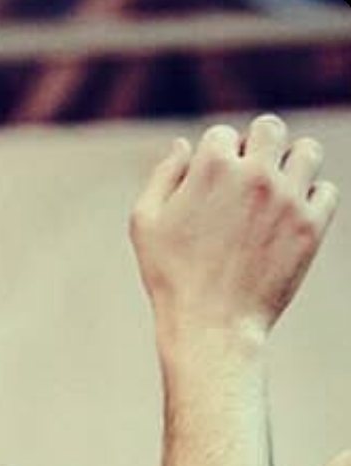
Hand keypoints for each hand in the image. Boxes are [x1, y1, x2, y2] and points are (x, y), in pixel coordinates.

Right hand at [130, 118, 335, 341]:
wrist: (211, 330)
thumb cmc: (172, 280)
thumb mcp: (145, 224)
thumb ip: (163, 175)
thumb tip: (183, 144)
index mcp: (213, 165)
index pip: (225, 134)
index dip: (217, 159)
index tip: (214, 190)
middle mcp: (254, 174)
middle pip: (271, 128)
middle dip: (259, 148)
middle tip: (251, 181)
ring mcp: (286, 199)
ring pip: (307, 151)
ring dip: (294, 164)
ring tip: (279, 192)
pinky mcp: (309, 227)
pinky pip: (327, 191)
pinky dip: (313, 200)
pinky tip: (292, 219)